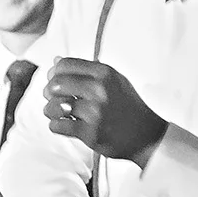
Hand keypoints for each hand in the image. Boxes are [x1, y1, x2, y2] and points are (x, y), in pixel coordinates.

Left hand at [44, 57, 167, 163]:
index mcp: (105, 73)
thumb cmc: (129, 107)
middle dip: (49, 91)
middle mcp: (99, 90)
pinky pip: (58, 126)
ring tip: (55, 112)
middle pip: (56, 84)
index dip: (54, 72)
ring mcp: (95, 112)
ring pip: (54, 106)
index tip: (54, 80)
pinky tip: (62, 125)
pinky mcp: (90, 133)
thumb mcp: (114, 80)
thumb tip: (55, 61)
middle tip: (52, 97)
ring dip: (50, 110)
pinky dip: (55, 125)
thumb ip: (85, 70)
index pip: (64, 64)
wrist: (148, 135)